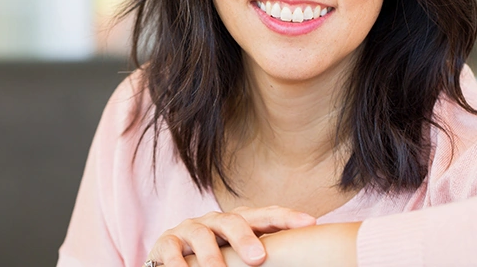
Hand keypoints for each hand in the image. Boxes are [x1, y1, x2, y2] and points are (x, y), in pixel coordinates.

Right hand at [146, 205, 316, 266]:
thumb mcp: (237, 254)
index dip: (287, 217)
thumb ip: (260, 253)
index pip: (265, 215)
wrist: (169, 255)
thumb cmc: (215, 257)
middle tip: (258, 258)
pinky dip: (177, 264)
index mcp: (238, 222)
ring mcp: (189, 229)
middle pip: (232, 220)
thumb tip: (301, 262)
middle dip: (245, 238)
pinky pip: (171, 250)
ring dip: (211, 256)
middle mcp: (215, 221)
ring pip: (202, 235)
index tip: (310, 223)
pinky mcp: (166, 242)